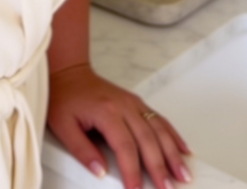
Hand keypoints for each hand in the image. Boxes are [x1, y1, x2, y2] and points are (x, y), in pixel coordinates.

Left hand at [47, 63, 191, 188]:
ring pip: (159, 129)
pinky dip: (173, 135)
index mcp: (106, 112)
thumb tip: (100, 172)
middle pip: (148, 140)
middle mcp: (124, 106)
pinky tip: (183, 149)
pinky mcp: (137, 102)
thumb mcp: (63, 125)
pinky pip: (159, 119)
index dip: (132, 171)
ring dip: (173, 153)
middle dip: (160, 167)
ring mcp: (133, 103)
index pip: (125, 147)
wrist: (69, 71)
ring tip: (183, 175)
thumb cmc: (65, 97)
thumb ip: (81, 150)